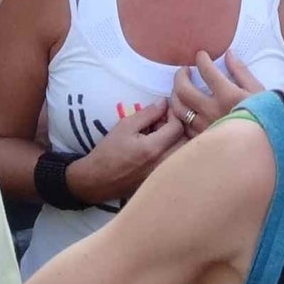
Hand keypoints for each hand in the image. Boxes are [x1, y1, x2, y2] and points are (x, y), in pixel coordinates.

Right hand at [72, 99, 187, 204]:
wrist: (97, 180)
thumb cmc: (108, 151)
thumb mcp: (125, 126)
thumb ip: (147, 113)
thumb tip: (164, 103)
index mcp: (153, 149)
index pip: (178, 127)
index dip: (174, 114)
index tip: (164, 110)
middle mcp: (162, 164)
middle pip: (186, 142)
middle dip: (178, 127)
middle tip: (164, 121)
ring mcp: (163, 175)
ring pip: (183, 154)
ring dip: (176, 140)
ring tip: (161, 134)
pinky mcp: (161, 180)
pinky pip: (175, 163)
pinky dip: (172, 152)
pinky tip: (158, 147)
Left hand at [169, 50, 264, 134]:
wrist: (269, 143)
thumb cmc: (266, 114)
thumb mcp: (258, 90)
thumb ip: (241, 71)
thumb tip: (228, 53)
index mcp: (228, 95)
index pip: (206, 71)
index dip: (201, 59)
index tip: (201, 55)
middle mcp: (212, 111)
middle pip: (183, 90)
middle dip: (180, 76)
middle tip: (184, 70)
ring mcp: (205, 127)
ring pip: (179, 109)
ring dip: (176, 95)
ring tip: (181, 89)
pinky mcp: (203, 140)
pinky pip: (184, 127)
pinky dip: (180, 116)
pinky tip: (185, 110)